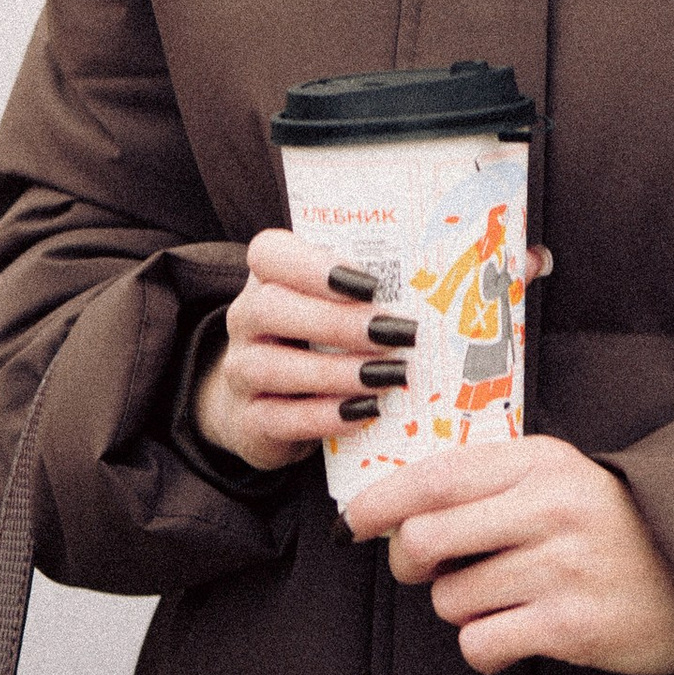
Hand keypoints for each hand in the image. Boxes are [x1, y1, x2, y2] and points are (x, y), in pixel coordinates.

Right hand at [191, 230, 404, 474]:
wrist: (272, 407)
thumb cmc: (320, 343)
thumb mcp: (337, 310)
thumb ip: (366, 294)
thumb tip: (434, 289)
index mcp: (267, 278)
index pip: (269, 254)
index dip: (314, 265)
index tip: (370, 284)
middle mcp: (245, 320)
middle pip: (270, 308)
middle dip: (336, 321)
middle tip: (393, 332)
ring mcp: (239, 371)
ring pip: (271, 366)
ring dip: (335, 371)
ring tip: (387, 375)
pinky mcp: (248, 420)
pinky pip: (278, 418)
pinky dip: (323, 416)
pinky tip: (365, 411)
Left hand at [341, 436, 673, 674]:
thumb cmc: (611, 526)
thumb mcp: (558, 478)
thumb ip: (488, 481)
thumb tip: (394, 506)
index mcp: (540, 461)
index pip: (434, 477)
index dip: (379, 502)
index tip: (351, 522)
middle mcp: (550, 508)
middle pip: (425, 539)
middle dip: (407, 562)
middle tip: (422, 570)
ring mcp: (562, 568)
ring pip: (450, 599)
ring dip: (459, 607)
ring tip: (502, 599)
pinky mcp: (572, 626)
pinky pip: (481, 644)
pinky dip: (484, 646)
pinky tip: (514, 634)